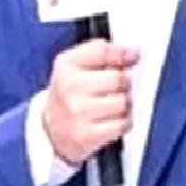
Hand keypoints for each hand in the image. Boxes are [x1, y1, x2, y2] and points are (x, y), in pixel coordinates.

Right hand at [42, 40, 138, 165]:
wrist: (51, 130)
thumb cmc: (70, 95)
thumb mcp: (75, 66)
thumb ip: (102, 53)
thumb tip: (134, 52)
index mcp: (66, 64)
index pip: (102, 51)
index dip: (123, 53)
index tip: (134, 55)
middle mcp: (69, 86)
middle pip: (118, 78)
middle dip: (125, 83)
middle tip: (119, 87)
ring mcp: (78, 112)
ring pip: (123, 102)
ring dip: (125, 104)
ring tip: (113, 105)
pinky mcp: (86, 135)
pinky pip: (121, 124)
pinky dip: (123, 122)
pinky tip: (111, 120)